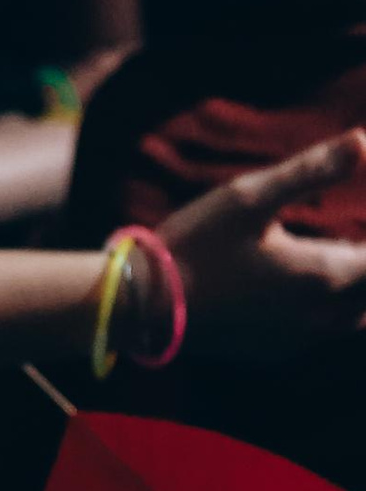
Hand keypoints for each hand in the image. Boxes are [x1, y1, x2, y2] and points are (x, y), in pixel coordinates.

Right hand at [161, 129, 365, 361]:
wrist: (146, 306)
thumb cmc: (197, 244)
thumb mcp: (249, 197)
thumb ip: (311, 171)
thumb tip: (361, 139)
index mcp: (324, 275)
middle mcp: (325, 315)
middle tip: (356, 234)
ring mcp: (303, 339)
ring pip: (357, 317)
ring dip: (358, 286)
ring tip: (345, 257)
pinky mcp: (280, 350)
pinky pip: (328, 329)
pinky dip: (335, 306)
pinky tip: (311, 286)